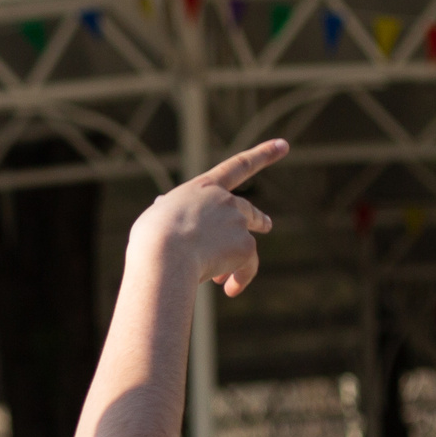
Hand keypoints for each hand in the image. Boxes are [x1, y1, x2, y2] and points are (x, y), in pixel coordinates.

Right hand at [131, 139, 283, 297]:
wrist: (164, 255)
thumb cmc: (151, 238)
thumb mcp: (156, 216)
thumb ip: (167, 210)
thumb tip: (164, 206)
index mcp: (202, 188)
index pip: (237, 166)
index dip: (263, 154)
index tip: (284, 145)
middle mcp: (225, 201)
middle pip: (247, 211)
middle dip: (257, 219)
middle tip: (266, 225)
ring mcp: (238, 222)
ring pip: (244, 246)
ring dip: (234, 263)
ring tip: (222, 283)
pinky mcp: (246, 246)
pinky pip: (247, 267)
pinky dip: (240, 279)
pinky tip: (229, 291)